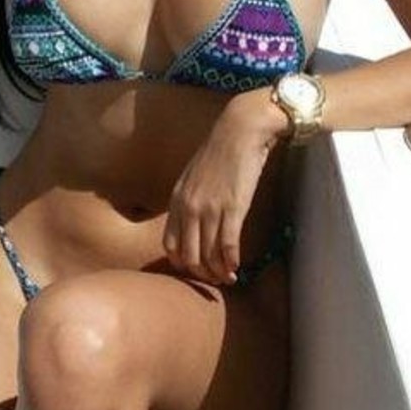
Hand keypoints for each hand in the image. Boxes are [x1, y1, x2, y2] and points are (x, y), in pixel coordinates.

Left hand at [163, 88, 285, 285]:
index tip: (197, 269)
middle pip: (189, 256)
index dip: (183, 263)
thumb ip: (190, 199)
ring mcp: (210, 209)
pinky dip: (232, 262)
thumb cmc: (220, 151)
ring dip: (219, 272)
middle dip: (202, 274)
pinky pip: (228, 246)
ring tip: (229, 277)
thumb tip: (193, 223)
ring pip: (209, 256)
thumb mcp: (193, 176)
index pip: (170, 245)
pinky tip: (238, 267)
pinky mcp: (232, 208)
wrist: (240, 131)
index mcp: (177, 200)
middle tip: (216, 279)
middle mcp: (189, 207)